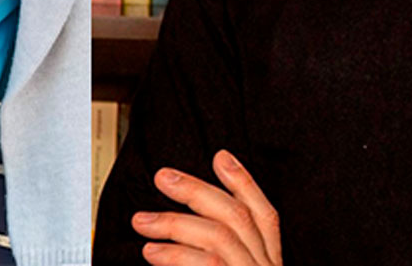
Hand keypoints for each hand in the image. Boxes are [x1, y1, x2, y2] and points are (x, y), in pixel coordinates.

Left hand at [131, 150, 280, 265]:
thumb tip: (185, 217)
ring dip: (175, 223)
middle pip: (238, 217)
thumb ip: (219, 249)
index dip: (244, 182)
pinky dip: (176, 255)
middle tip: (163, 177)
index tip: (220, 157)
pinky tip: (153, 251)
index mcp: (268, 261)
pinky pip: (208, 264)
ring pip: (219, 237)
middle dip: (197, 191)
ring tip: (143, 221)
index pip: (265, 215)